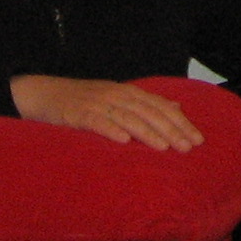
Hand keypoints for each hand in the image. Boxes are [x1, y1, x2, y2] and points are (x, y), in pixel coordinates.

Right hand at [9, 74, 203, 149]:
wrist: (43, 93)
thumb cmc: (83, 100)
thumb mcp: (116, 98)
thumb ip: (146, 104)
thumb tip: (176, 107)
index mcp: (126, 92)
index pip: (159, 106)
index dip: (180, 122)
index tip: (197, 139)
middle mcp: (115, 95)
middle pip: (148, 112)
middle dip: (170, 130)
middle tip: (188, 148)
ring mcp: (96, 103)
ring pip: (127, 118)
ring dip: (147, 133)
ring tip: (164, 148)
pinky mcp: (77, 113)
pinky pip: (96, 122)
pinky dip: (111, 130)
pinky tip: (124, 142)